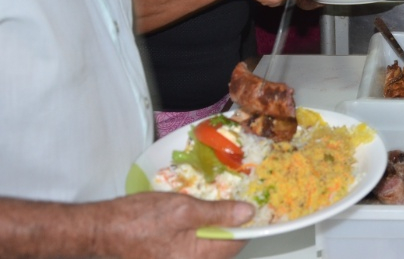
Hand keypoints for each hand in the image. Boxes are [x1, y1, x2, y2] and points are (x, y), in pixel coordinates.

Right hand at [95, 192, 252, 258]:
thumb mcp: (183, 209)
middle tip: (233, 199)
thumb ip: (218, 213)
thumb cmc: (138, 219)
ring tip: (212, 205)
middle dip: (231, 225)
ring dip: (215, 227)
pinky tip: (195, 216)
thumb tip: (248, 213)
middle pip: (225, 247)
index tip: (253, 203)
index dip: (248, 223)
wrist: (100, 230)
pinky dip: (199, 233)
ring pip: (210, 247)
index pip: (237, 244)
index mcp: (197, 258)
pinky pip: (194, 248)